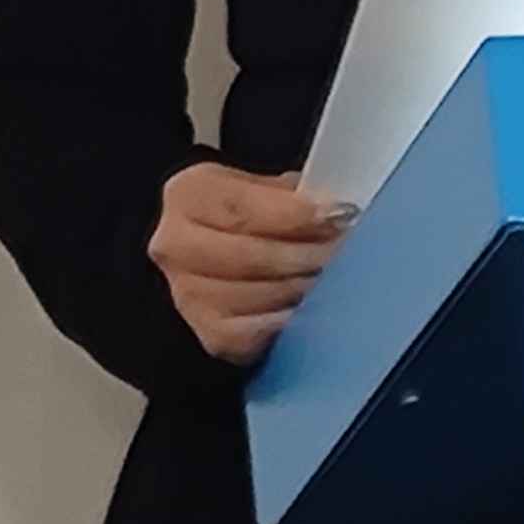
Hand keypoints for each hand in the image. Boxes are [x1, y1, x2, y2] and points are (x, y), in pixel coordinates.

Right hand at [149, 161, 350, 364]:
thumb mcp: (263, 189)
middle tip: (347, 248)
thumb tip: (335, 209)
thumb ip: (292, 195)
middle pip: (248, 254)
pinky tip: (313, 308)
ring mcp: (188, 295)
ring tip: (337, 275)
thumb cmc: (251, 217)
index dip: (291, 214)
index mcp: (187, 195)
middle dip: (305, 252)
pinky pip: (254, 334)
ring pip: (256, 296)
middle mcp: (176, 245)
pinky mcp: (210, 335)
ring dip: (304, 287)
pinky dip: (288, 321)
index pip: (239, 206)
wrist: (219, 255)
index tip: (335, 214)